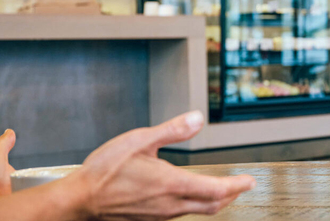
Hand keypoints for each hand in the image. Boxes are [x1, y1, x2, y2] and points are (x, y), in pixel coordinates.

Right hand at [68, 111, 255, 220]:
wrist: (78, 202)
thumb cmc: (104, 172)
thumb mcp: (139, 141)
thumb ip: (172, 130)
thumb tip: (197, 118)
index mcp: (172, 184)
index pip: (216, 189)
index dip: (238, 185)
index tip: (250, 181)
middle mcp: (170, 205)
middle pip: (212, 206)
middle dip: (231, 195)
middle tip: (242, 186)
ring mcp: (160, 216)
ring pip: (197, 212)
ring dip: (213, 200)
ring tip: (221, 189)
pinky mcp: (149, 220)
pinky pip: (179, 214)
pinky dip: (194, 204)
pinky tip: (188, 195)